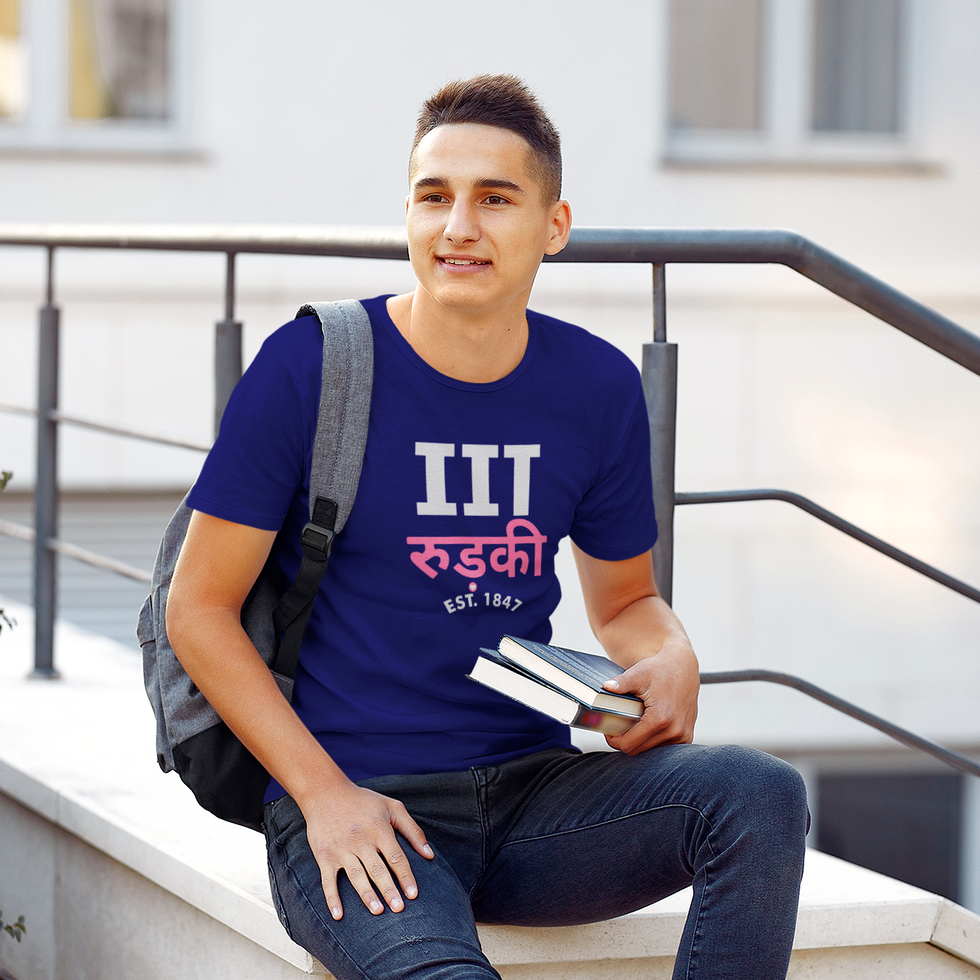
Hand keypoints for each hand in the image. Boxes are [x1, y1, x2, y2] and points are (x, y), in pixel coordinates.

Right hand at [300, 781, 433, 919]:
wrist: (326, 792)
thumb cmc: (363, 801)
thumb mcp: (392, 807)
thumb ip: (412, 830)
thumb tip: (430, 855)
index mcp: (378, 828)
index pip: (395, 856)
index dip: (405, 876)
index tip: (413, 894)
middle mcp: (360, 839)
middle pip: (377, 869)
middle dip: (389, 890)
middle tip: (399, 909)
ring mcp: (341, 848)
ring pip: (356, 876)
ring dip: (366, 895)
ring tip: (378, 911)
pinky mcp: (325, 855)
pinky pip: (328, 880)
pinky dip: (332, 898)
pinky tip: (338, 915)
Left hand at [601, 635, 698, 754]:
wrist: (684, 667)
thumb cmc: (660, 670)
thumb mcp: (639, 673)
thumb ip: (622, 682)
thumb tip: (606, 686)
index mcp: (660, 719)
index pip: (629, 744)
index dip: (614, 740)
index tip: (609, 730)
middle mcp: (674, 731)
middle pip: (638, 750)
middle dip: (625, 740)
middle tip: (618, 726)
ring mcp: (682, 736)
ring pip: (650, 751)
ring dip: (639, 742)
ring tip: (633, 725)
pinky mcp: (686, 736)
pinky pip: (663, 748)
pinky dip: (652, 741)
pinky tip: (646, 728)